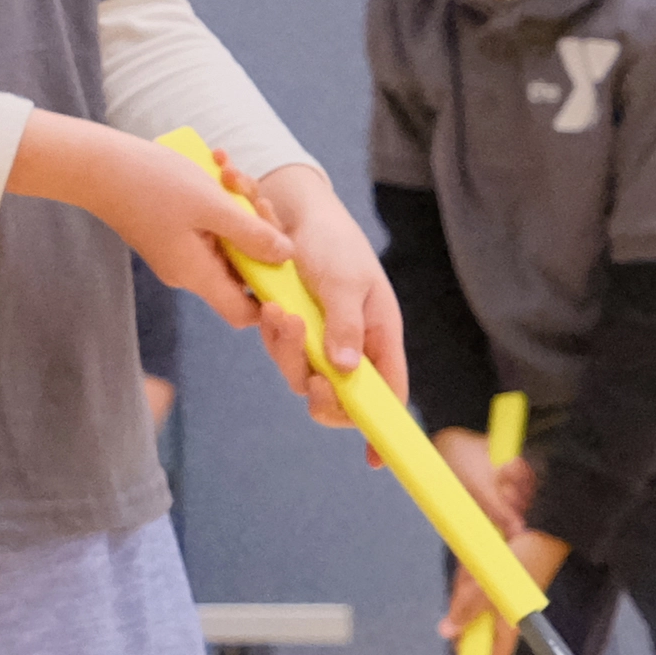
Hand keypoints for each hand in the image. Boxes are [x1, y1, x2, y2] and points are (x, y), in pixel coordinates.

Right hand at [38, 123, 354, 415]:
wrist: (96, 166)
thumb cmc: (152, 183)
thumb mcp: (212, 206)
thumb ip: (252, 234)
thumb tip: (285, 256)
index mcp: (196, 274)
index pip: (243, 312)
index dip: (269, 295)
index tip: (281, 257)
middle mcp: (187, 271)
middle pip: (240, 269)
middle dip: (256, 230)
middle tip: (251, 193)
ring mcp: (178, 252)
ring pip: (226, 240)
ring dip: (237, 206)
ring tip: (228, 170)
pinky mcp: (170, 233)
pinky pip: (208, 224)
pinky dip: (218, 199)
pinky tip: (215, 165)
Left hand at [257, 166, 413, 396]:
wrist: (300, 212)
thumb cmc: (336, 242)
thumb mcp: (345, 281)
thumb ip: (346, 325)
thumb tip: (344, 368)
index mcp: (378, 335)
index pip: (387, 392)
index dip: (376, 419)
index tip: (361, 443)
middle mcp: (351, 343)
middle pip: (335, 391)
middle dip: (312, 376)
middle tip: (298, 345)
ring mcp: (320, 338)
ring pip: (300, 370)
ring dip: (286, 348)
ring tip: (278, 311)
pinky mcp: (293, 328)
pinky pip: (280, 347)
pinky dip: (272, 332)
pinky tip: (268, 305)